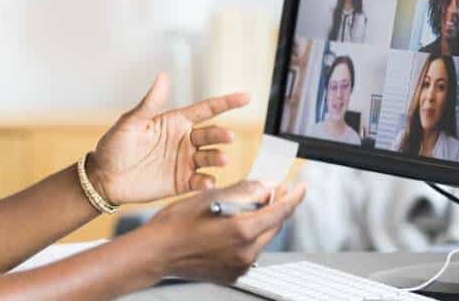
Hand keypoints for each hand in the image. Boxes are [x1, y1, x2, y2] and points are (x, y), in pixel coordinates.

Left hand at [89, 73, 248, 204]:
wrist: (104, 178)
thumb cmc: (115, 146)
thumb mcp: (131, 122)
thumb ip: (150, 103)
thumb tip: (162, 76)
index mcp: (175, 121)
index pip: (206, 109)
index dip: (227, 102)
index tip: (247, 96)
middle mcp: (185, 140)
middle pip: (211, 134)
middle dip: (222, 135)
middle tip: (228, 137)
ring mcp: (185, 162)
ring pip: (209, 158)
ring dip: (218, 158)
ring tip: (220, 159)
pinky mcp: (181, 182)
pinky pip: (200, 180)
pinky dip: (207, 181)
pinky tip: (209, 182)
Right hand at [146, 180, 306, 283]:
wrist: (157, 252)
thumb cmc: (176, 225)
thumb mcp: (210, 196)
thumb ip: (243, 191)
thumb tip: (265, 186)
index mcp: (242, 230)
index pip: (280, 211)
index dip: (294, 196)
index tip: (300, 187)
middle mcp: (246, 251)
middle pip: (274, 225)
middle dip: (277, 206)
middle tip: (275, 190)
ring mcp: (240, 265)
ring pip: (262, 238)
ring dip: (262, 220)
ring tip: (250, 205)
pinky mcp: (232, 273)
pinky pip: (250, 251)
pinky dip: (249, 236)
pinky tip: (234, 225)